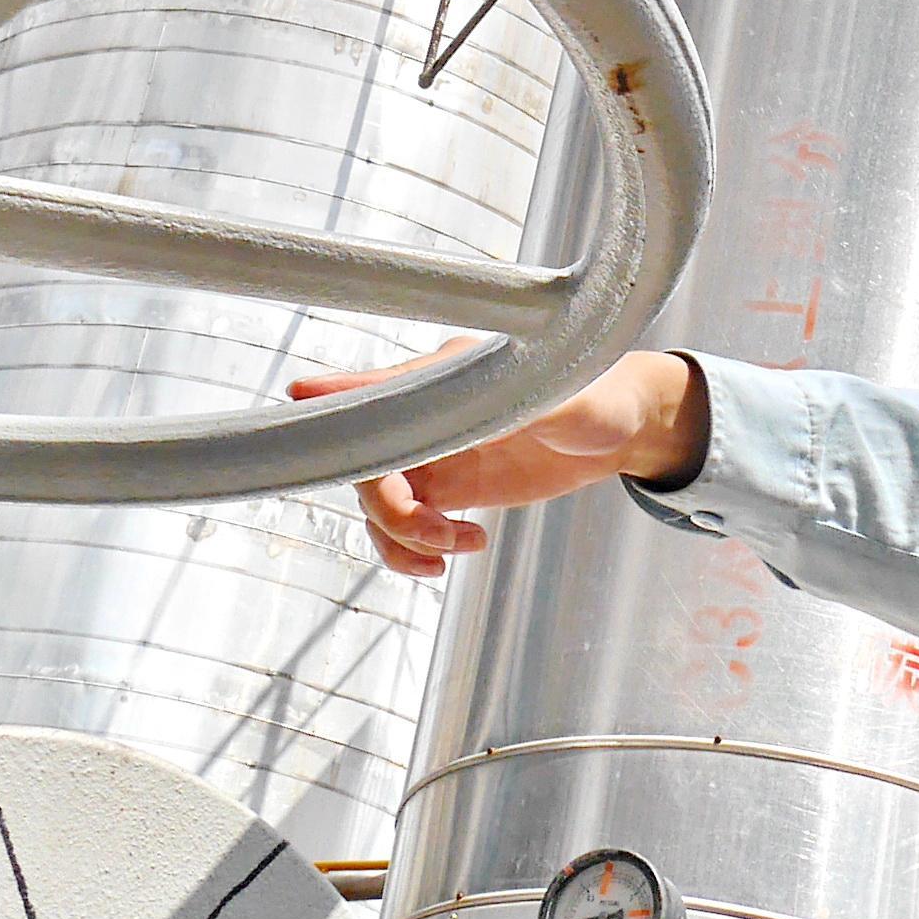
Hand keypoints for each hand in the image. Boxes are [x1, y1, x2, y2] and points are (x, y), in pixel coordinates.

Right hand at [284, 346, 709, 578]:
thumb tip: (444, 367)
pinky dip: (415, 549)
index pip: (365, 397)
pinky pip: (404, 524)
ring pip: (377, 504)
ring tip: (457, 549)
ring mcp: (433, 453)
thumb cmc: (597, 391)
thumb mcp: (552, 394)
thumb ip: (494, 393)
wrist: (627, 426)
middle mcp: (423, 416)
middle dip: (388, 512)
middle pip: (362, 467)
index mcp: (437, 379)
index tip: (292, 424)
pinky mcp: (449, 486)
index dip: (327, 418)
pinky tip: (459, 550)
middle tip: (439, 537)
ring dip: (402, 539)